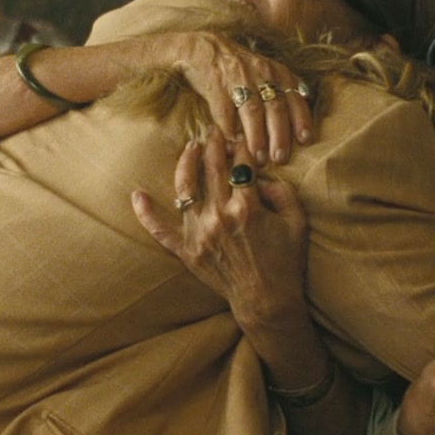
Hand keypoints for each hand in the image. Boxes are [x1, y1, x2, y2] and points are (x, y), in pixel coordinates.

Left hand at [130, 131, 309, 333]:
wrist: (267, 301)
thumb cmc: (286, 262)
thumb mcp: (297, 222)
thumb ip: (282, 191)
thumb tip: (261, 173)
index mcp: (248, 208)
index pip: (240, 164)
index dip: (240, 147)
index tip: (239, 138)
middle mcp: (220, 217)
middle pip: (211, 169)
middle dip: (213, 145)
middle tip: (213, 132)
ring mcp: (200, 234)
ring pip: (185, 188)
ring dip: (186, 162)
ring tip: (190, 147)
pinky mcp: (187, 251)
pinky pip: (161, 230)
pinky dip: (147, 213)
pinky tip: (137, 194)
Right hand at [152, 32, 313, 165]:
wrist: (203, 48)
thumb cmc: (238, 67)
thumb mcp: (267, 70)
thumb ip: (285, 87)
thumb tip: (305, 107)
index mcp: (276, 72)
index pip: (294, 97)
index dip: (301, 119)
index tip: (305, 140)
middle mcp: (260, 73)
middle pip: (275, 107)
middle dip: (279, 135)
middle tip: (280, 158)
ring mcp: (237, 78)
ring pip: (252, 110)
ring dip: (256, 136)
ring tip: (258, 157)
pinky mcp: (215, 84)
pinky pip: (224, 109)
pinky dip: (228, 128)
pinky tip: (231, 144)